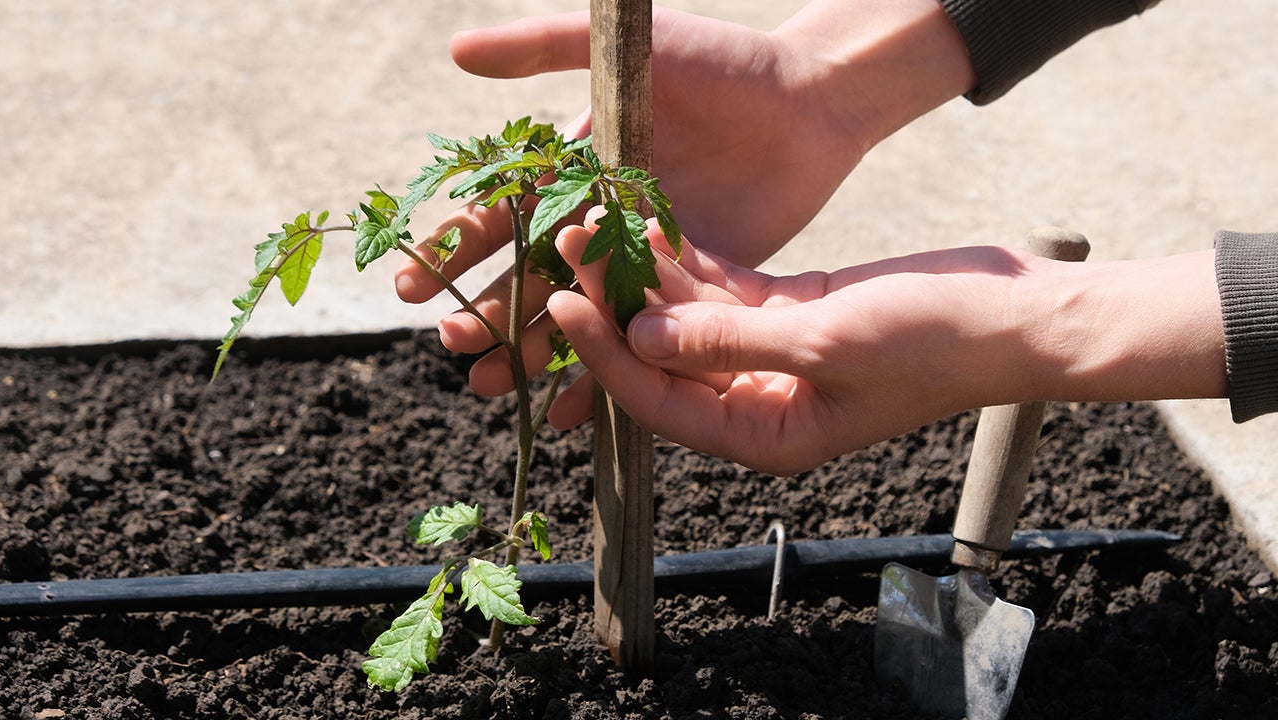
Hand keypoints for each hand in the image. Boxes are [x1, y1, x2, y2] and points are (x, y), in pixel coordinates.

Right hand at [396, 1, 975, 389]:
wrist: (808, 101)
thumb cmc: (719, 63)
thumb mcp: (625, 46)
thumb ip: (543, 47)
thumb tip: (454, 53)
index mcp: (572, 169)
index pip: (500, 214)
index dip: (456, 248)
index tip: (411, 284)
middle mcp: (596, 219)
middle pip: (527, 274)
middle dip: (486, 309)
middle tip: (453, 343)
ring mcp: (638, 259)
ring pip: (572, 315)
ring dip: (528, 351)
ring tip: (490, 387)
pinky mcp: (684, 288)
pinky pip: (636, 338)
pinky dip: (603, 375)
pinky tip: (566, 412)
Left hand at [547, 221, 1225, 475]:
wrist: (1014, 314)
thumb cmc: (936, 341)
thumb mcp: (826, 340)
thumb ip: (729, 342)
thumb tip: (640, 338)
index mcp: (766, 435)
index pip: (660, 402)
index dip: (605, 355)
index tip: (561, 302)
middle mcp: (759, 404)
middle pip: (664, 359)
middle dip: (615, 307)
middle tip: (572, 245)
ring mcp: (773, 359)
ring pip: (689, 321)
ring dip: (648, 276)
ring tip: (601, 221)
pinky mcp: (792, 315)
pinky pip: (724, 294)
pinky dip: (692, 263)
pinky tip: (655, 224)